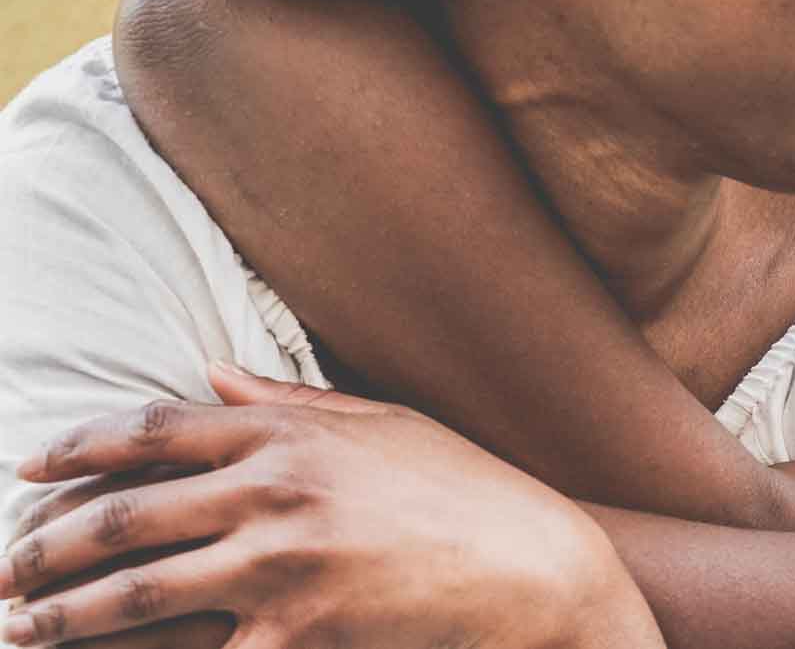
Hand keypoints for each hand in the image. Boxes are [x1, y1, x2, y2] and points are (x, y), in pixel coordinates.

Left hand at [0, 364, 661, 648]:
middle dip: (45, 547)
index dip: (74, 449)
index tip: (25, 469)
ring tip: (24, 629)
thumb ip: (289, 402)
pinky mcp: (299, 634)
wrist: (538, 571)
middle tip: (3, 569)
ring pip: (137, 594)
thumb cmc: (470, 493)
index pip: (150, 432)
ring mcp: (283, 567)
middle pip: (122, 516)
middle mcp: (274, 493)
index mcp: (290, 436)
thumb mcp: (387, 424)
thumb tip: (207, 375)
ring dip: (65, 616)